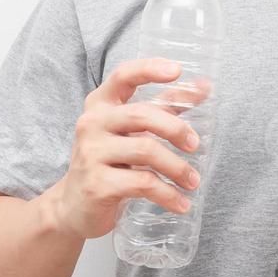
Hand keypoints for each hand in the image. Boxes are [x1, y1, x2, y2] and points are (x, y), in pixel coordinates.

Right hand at [54, 57, 211, 239]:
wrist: (73, 207)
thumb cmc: (110, 161)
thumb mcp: (131, 131)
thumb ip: (165, 106)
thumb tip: (204, 86)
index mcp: (101, 104)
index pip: (123, 76)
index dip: (149, 69)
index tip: (177, 70)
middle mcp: (91, 123)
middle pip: (142, 115)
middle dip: (175, 129)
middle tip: (195, 145)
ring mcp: (91, 153)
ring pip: (146, 151)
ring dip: (177, 168)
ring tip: (193, 182)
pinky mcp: (97, 184)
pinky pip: (142, 184)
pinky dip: (168, 194)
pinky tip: (181, 203)